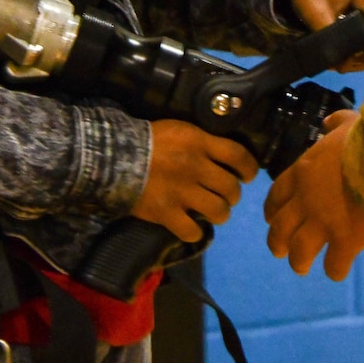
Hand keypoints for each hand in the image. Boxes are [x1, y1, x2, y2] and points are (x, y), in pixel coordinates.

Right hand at [132, 120, 257, 242]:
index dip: (249, 168)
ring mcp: (181, 192)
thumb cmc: (149, 140)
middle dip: (233, 194)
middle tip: (226, 195)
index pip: (238, 156)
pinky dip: (195, 232)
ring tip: (213, 211)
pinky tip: (192, 227)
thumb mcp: (180, 130)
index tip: (248, 176)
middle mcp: (195, 167)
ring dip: (220, 213)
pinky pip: (192, 231)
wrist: (113, 156)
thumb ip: (203, 142)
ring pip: (218, 211)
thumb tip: (225, 156)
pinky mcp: (166, 213)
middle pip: (231, 188)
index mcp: (199, 143)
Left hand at [264, 109, 363, 280]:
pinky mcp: (347, 241)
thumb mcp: (350, 122)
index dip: (272, 210)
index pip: (276, 195)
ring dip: (298, 261)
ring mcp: (324, 222)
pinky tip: (338, 271)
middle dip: (277, 242)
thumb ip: (336, 123)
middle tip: (281, 250)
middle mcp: (306, 200)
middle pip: (279, 228)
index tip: (272, 218)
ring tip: (302, 267)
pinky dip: (334, 270)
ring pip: (299, 251)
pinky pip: (334, 264)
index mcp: (303, 171)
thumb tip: (327, 123)